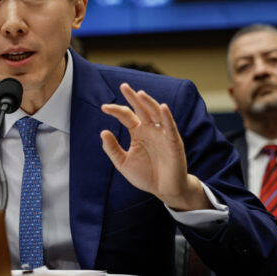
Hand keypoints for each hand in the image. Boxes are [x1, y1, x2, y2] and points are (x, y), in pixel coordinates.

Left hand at [100, 83, 209, 210]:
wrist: (165, 190)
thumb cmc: (146, 176)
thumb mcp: (123, 163)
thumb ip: (113, 149)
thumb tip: (102, 132)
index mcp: (138, 132)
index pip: (126, 116)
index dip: (115, 111)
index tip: (103, 107)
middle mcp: (150, 129)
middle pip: (141, 109)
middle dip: (133, 98)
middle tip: (123, 86)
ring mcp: (162, 134)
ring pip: (155, 114)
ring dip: (149, 103)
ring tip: (139, 94)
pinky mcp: (173, 141)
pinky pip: (170, 127)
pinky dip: (166, 116)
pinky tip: (162, 107)